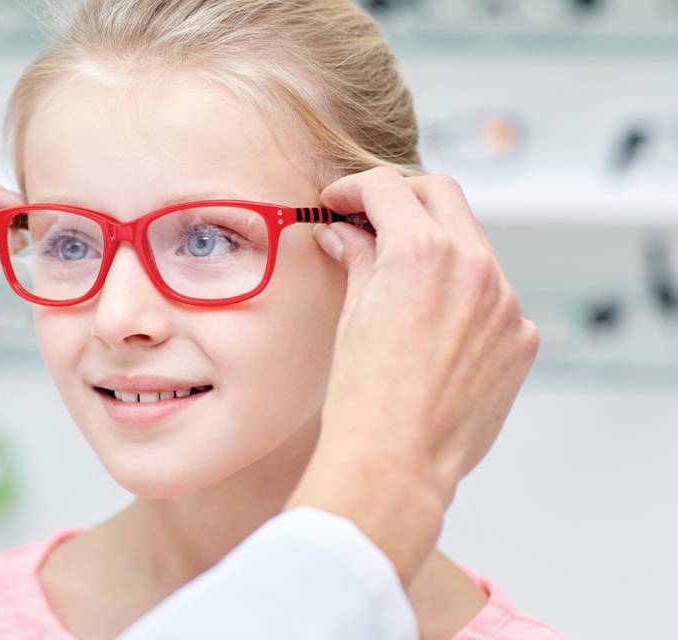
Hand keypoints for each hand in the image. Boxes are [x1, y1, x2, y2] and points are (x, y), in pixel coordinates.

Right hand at [287, 168, 539, 585]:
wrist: (395, 461)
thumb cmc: (363, 397)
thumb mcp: (351, 315)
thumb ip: (356, 260)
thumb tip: (343, 234)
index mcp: (422, 252)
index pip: (389, 188)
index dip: (355, 188)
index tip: (338, 203)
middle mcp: (473, 267)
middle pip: (441, 195)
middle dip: (401, 197)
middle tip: (369, 217)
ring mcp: (505, 302)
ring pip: (472, 244)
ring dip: (436, 245)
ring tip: (400, 274)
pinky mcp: (520, 338)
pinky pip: (493, 296)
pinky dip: (463, 293)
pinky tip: (431, 324)